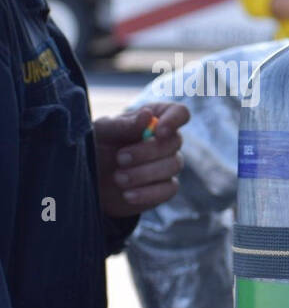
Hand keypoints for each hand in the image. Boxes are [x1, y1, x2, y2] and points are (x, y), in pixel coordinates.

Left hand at [94, 103, 189, 217]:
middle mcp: (165, 140)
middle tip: (119, 158)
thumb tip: (148, 115)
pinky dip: (147, 193)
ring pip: (173, 166)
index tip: (158, 131)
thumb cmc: (96, 147)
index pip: (179, 112)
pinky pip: (169, 190)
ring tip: (118, 178)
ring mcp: (168, 164)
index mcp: (153, 118)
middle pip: (175, 141)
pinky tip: (128, 195)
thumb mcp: (103, 132)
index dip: (174, 120)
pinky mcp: (165, 188)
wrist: (89, 180)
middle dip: (147, 152)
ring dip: (143, 173)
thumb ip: (125, 125)